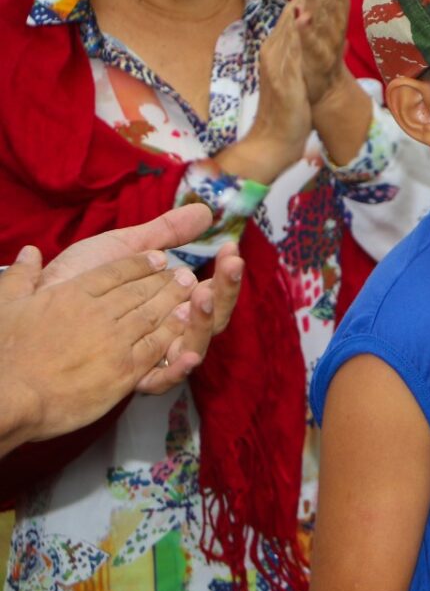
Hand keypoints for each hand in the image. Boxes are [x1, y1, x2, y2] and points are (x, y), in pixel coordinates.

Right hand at [0, 247, 197, 447]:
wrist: (11, 396)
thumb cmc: (3, 352)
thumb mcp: (5, 305)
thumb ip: (20, 277)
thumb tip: (30, 253)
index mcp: (70, 294)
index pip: (113, 272)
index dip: (139, 263)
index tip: (158, 257)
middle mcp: (97, 313)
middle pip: (139, 292)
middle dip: (164, 281)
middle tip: (182, 273)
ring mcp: (113, 342)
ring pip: (152, 316)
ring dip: (174, 302)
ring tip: (191, 291)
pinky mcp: (124, 371)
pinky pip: (156, 347)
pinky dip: (173, 332)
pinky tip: (185, 323)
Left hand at [30, 203, 241, 393]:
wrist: (37, 302)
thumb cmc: (79, 278)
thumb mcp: (127, 248)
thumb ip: (166, 232)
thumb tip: (206, 210)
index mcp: (176, 302)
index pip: (212, 291)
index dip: (226, 272)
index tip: (231, 249)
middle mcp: (172, 330)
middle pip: (212, 318)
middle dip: (224, 290)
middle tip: (230, 265)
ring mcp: (156, 354)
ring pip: (195, 347)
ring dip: (203, 322)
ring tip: (202, 296)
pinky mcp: (134, 375)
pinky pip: (164, 380)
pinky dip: (177, 370)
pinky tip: (185, 354)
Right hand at [229, 0, 313, 182]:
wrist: (273, 143)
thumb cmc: (289, 108)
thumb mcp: (294, 70)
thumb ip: (297, 46)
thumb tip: (305, 21)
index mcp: (281, 45)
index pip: (297, 3)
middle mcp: (276, 50)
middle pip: (294, 4)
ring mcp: (279, 66)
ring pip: (293, 24)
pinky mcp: (284, 84)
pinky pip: (292, 55)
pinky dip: (297, 35)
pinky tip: (303, 16)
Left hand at [294, 0, 358, 107]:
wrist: (316, 96)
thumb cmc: (315, 50)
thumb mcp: (315, 12)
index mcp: (333, 15)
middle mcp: (334, 28)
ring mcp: (327, 47)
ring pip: (323, 19)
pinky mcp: (316, 65)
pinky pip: (312, 46)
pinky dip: (307, 31)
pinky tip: (300, 16)